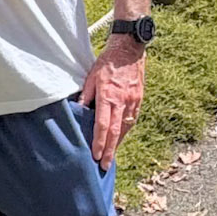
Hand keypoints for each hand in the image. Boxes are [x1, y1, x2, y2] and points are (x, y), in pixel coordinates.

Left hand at [80, 36, 145, 172]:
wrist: (129, 49)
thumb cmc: (107, 62)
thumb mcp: (91, 77)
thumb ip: (85, 96)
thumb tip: (77, 112)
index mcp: (107, 95)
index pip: (102, 125)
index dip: (99, 142)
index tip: (96, 156)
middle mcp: (121, 101)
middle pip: (116, 132)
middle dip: (110, 151)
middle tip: (105, 166)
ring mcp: (132, 101)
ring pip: (125, 128)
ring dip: (118, 144)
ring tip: (112, 156)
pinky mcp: (139, 99)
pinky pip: (132, 119)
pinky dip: (126, 131)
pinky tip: (121, 138)